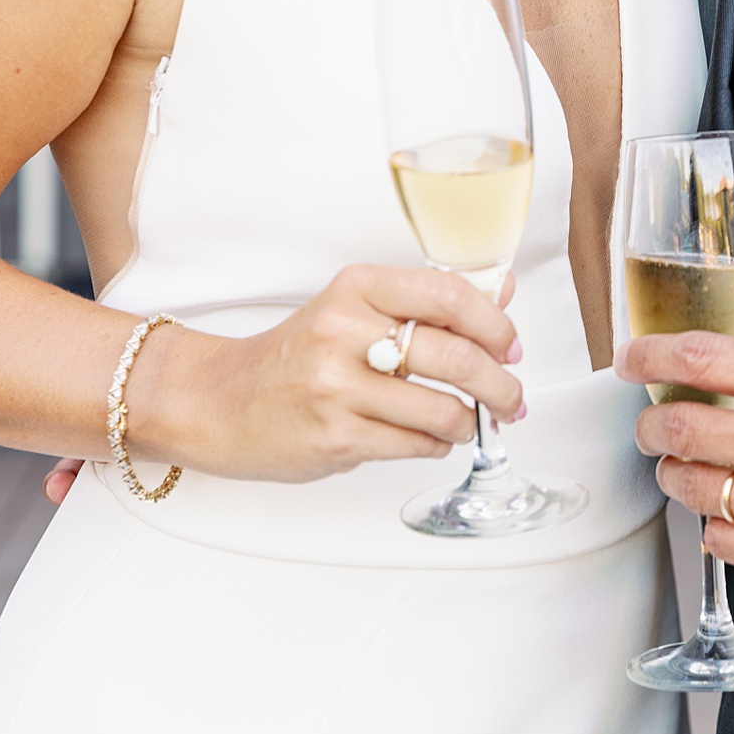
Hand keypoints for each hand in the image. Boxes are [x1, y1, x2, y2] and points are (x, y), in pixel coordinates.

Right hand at [114, 266, 523, 485]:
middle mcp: (345, 331)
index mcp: (357, 288)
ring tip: (467, 423)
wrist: (222, 402)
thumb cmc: (297, 356)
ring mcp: (338, 387)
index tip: (511, 346)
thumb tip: (502, 290)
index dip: (496, 325)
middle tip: (511, 398)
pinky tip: (428, 438)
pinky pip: (415, 445)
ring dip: (469, 423)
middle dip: (501, 385)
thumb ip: (426, 302)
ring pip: (442, 410)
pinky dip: (435, 445)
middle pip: (456, 357)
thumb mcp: (355, 309)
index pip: (450, 296)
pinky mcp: (336, 437)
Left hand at [616, 332, 733, 598]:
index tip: (632, 360)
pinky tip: (730, 515)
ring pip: (693, 491)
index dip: (650, 356)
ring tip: (690, 472)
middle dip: (654, 427)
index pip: (700, 361)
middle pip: (680, 431)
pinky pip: (722, 543)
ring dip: (681, 477)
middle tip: (653, 428)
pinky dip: (716, 525)